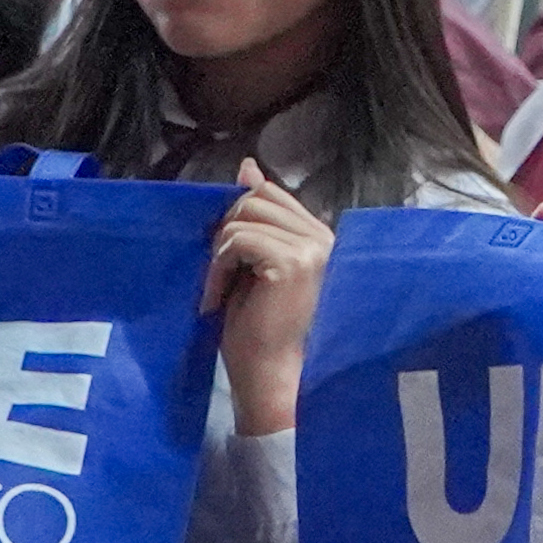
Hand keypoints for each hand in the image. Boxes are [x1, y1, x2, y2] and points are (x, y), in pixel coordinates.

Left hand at [203, 165, 335, 430]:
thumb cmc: (260, 332)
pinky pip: (237, 240)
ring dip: (219, 254)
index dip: (239, 215)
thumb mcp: (253, 265)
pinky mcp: (292, 262)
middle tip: (220, 277)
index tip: (225, 257)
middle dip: (227, 232)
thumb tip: (247, 166)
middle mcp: (324, 239)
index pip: (271, 195)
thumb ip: (255, 219)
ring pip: (243, 216)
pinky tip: (218, 297)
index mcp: (321, 239)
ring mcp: (311, 249)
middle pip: (256, 198)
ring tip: (219, 290)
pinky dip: (218, 267)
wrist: (270, 377)